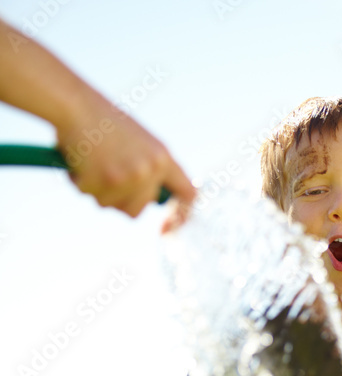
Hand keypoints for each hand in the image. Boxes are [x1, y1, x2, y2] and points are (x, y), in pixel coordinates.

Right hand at [56, 98, 195, 216]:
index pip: (186, 192)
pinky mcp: (103, 183)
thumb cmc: (102, 120)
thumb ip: (150, 169)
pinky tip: (79, 160)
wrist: (74, 104)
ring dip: (100, 192)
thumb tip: (152, 200)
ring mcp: (127, 178)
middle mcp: (149, 170)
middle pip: (139, 208)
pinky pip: (90, 196)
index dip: (182, 212)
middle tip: (106, 173)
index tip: (171, 223)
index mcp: (162, 158)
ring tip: (93, 162)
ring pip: (113, 206)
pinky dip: (81, 182)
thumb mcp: (139, 141)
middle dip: (120, 198)